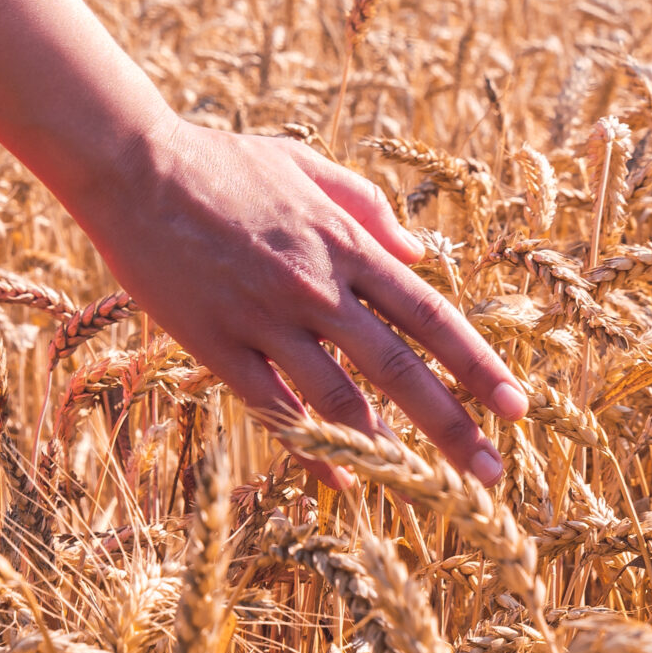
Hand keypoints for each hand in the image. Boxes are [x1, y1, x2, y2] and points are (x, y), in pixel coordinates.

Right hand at [63, 119, 528, 485]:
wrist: (136, 169)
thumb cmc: (223, 162)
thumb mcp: (307, 164)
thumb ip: (368, 206)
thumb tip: (418, 253)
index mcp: (345, 244)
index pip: (430, 314)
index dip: (478, 363)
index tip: (515, 404)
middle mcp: (317, 288)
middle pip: (400, 369)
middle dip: (454, 426)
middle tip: (493, 474)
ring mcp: (266, 320)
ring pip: (341, 399)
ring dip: (390, 449)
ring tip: (430, 490)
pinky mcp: (217, 344)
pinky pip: (274, 407)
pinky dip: (311, 446)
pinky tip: (342, 479)